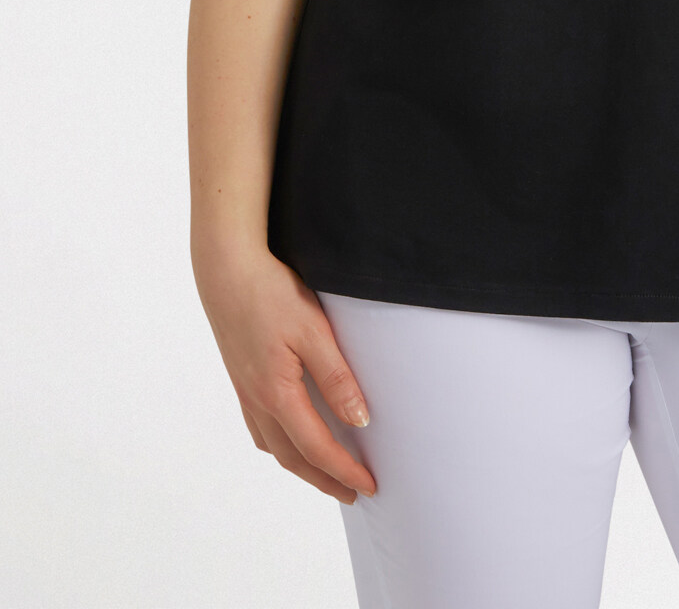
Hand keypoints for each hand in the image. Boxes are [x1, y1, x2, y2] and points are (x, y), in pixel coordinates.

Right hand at [193, 241, 376, 503]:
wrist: (226, 270)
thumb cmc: (269, 294)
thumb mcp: (313, 331)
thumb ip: (337, 377)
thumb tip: (360, 420)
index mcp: (277, 394)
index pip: (316, 447)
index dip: (344, 470)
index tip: (368, 485)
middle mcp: (257, 401)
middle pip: (293, 457)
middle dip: (324, 479)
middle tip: (353, 492)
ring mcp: (245, 392)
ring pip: (274, 446)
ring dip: (302, 466)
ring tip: (327, 472)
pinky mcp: (241, 378)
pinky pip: (261, 428)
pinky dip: (281, 444)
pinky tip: (291, 437)